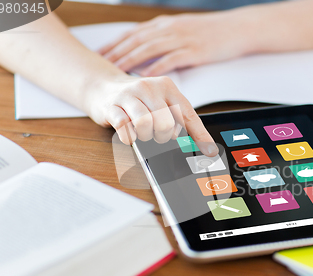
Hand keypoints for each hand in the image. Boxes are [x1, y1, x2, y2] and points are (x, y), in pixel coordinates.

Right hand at [86, 74, 217, 155]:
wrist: (103, 87)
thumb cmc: (139, 99)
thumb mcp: (161, 102)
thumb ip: (180, 119)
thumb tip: (202, 145)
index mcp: (166, 87)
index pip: (188, 114)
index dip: (200, 135)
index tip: (209, 151)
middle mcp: (148, 88)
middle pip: (166, 122)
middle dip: (164, 136)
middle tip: (158, 134)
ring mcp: (128, 96)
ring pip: (145, 123)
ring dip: (146, 136)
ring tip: (144, 133)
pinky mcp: (111, 106)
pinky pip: (124, 127)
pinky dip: (129, 137)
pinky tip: (130, 133)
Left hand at [99, 12, 251, 75]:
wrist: (237, 28)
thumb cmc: (211, 32)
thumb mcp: (182, 30)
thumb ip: (163, 39)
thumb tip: (146, 53)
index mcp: (164, 25)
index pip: (133, 33)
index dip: (114, 43)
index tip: (99, 54)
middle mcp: (169, 29)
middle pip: (136, 40)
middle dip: (116, 52)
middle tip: (99, 65)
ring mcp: (182, 39)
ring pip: (149, 48)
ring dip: (131, 60)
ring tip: (116, 71)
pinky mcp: (194, 50)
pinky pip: (171, 59)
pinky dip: (157, 67)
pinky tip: (146, 76)